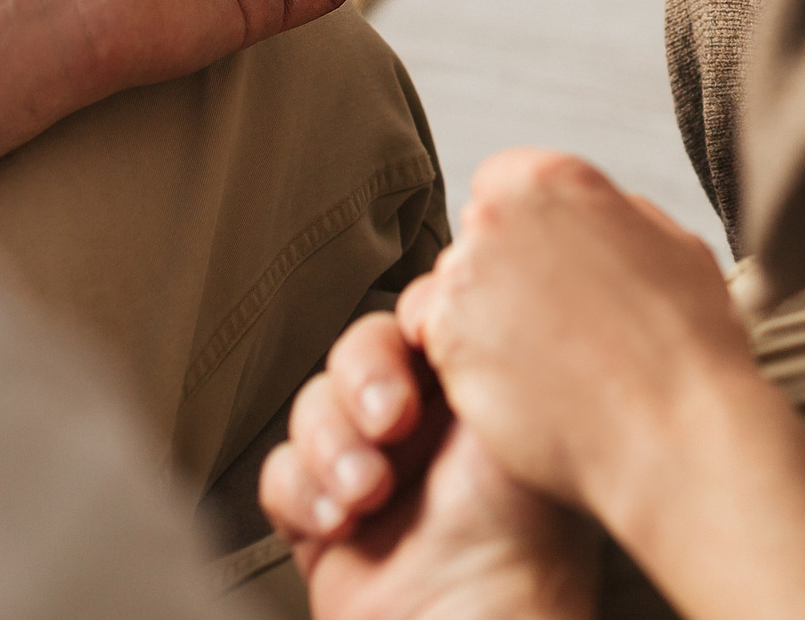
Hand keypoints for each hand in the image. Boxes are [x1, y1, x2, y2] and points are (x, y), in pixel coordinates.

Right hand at [265, 314, 596, 619]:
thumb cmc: (523, 532)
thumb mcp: (513, 405)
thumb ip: (477, 333)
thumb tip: (450, 272)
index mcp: (475, 387)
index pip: (420, 318)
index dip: (413, 326)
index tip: (425, 343)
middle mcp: (424, 424)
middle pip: (359, 352)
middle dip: (364, 380)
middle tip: (391, 419)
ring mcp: (370, 468)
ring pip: (313, 407)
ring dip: (334, 445)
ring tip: (370, 490)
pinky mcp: (322, 517)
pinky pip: (281, 473)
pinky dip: (305, 491)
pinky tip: (342, 519)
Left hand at [390, 153, 804, 619]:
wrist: (674, 430)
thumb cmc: (689, 342)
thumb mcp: (671, 243)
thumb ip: (616, 215)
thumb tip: (594, 217)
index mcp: (551, 178)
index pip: (502, 183)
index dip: (529, 229)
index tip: (557, 267)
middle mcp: (496, 217)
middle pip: (475, 238)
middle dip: (504, 274)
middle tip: (557, 323)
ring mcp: (464, 281)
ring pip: (453, 294)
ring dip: (485, 323)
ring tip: (550, 364)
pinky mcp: (444, 345)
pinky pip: (439, 348)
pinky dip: (472, 370)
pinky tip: (528, 391)